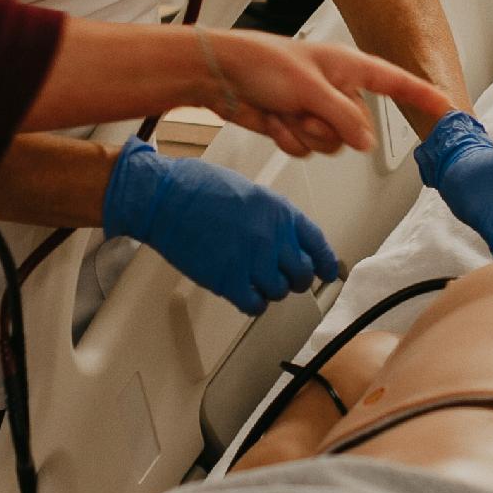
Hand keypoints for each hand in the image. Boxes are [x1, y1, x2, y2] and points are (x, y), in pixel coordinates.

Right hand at [101, 138, 341, 312]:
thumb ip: (273, 217)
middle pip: (301, 274)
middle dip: (295, 279)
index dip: (325, 263)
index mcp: (279, 211)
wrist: (165, 198)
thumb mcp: (251, 192)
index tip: (327, 272)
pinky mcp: (228, 280)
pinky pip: (255, 305)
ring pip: (279, 292)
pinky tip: (245, 294)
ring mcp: (251, 260)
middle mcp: (272, 236)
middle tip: (285, 278)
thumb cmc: (199, 187)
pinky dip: (253, 303)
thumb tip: (286, 239)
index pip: (317, 244)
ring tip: (256, 281)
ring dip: (270, 290)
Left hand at [196, 31, 453, 160]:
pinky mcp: (297, 125)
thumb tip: (367, 143)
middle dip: (330, 127)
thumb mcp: (310, 88)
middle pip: (358, 129)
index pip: (397, 84)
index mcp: (349, 67)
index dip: (424, 97)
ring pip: (333, 144)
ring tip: (286, 112)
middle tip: (305, 110)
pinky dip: (290, 139)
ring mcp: (317, 109)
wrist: (220, 75)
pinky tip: (274, 121)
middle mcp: (338, 89)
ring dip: (307, 134)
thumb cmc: (261, 63)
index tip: (450, 109)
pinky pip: (308, 149)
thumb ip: (344, 117)